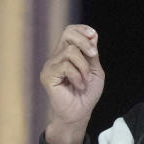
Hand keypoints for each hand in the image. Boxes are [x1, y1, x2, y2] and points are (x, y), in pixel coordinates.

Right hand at [39, 25, 105, 143]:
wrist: (80, 113)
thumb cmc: (87, 93)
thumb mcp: (94, 70)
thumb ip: (92, 54)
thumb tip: (92, 35)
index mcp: (67, 53)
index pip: (70, 31)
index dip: (82, 29)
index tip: (94, 36)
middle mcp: (57, 56)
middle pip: (67, 34)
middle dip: (84, 42)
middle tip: (94, 56)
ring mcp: (51, 65)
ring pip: (70, 52)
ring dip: (83, 66)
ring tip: (85, 80)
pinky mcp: (48, 75)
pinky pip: (65, 66)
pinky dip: (77, 76)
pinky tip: (79, 86)